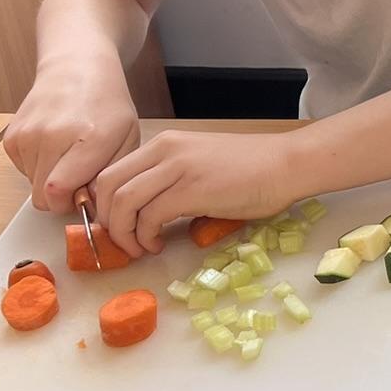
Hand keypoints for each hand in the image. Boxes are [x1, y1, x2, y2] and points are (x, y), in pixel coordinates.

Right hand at [3, 62, 141, 213]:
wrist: (76, 68)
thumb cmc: (107, 106)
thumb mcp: (127, 139)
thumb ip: (110, 176)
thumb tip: (88, 206)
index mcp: (89, 138)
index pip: (59, 192)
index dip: (71, 204)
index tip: (85, 195)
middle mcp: (52, 135)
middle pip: (43, 196)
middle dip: (63, 196)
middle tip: (80, 175)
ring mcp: (28, 134)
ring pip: (33, 186)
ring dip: (51, 179)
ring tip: (69, 153)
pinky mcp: (12, 136)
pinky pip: (23, 170)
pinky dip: (38, 166)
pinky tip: (54, 145)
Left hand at [91, 130, 299, 256]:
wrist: (287, 166)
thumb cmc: (251, 171)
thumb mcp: (198, 167)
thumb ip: (169, 182)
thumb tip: (143, 215)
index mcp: (164, 144)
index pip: (111, 172)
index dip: (103, 204)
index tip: (115, 226)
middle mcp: (164, 150)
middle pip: (107, 186)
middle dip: (105, 220)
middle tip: (121, 240)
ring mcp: (177, 168)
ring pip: (122, 202)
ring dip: (123, 233)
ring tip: (140, 247)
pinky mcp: (192, 189)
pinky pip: (149, 216)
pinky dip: (146, 236)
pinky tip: (159, 244)